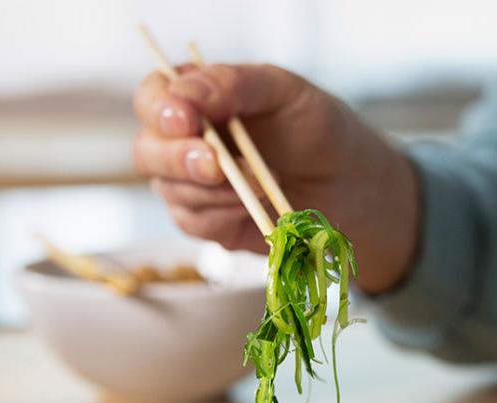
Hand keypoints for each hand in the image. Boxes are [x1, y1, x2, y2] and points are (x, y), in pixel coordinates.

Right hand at [132, 63, 419, 292]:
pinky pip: (193, 223)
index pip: (154, 97)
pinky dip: (224, 215)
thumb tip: (186, 92)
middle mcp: (184, 140)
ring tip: (263, 183)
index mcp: (196, 97)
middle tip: (216, 166)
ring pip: (169, 191)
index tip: (188, 120)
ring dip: (215, 191)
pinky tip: (255, 206)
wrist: (349, 187)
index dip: (161, 110)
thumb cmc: (317, 130)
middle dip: (178, 159)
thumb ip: (234, 85)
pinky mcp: (205, 221)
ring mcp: (190, 184)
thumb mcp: (285, 91)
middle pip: (147, 150)